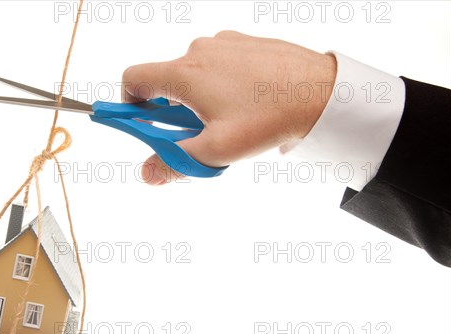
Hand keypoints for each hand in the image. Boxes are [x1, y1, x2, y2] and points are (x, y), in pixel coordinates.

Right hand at [122, 31, 336, 184]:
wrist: (322, 91)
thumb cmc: (268, 118)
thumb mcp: (217, 150)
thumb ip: (175, 161)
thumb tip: (147, 173)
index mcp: (184, 74)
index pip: (133, 79)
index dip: (128, 103)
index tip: (141, 124)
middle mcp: (199, 51)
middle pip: (166, 82)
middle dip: (172, 111)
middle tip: (196, 135)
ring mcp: (223, 43)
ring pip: (194, 75)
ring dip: (198, 100)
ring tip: (228, 121)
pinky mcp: (244, 43)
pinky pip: (218, 65)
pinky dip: (220, 85)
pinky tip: (246, 104)